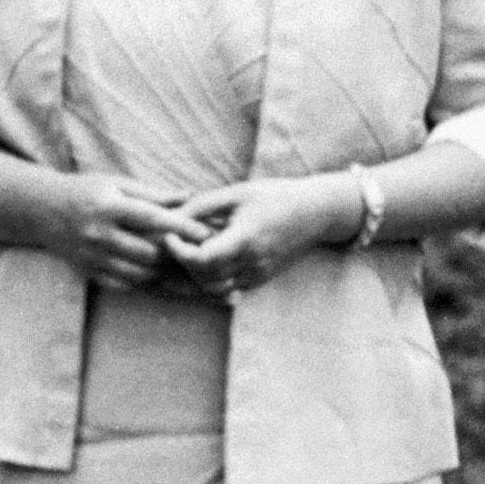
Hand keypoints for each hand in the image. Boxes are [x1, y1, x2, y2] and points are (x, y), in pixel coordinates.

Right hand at [38, 171, 203, 290]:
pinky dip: (145, 282)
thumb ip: (153, 194)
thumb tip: (190, 196)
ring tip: (182, 268)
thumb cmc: (85, 191)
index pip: (151, 218)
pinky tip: (159, 277)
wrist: (42, 210)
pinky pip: (124, 285)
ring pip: (140, 274)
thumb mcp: (116, 183)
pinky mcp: (89, 272)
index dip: (182, 227)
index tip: (206, 232)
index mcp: (108, 206)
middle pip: (149, 252)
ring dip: (164, 272)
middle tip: (198, 254)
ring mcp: (92, 256)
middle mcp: (99, 233)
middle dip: (176, 255)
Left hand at [160, 175, 356, 296]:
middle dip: (183, 264)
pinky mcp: (261, 280)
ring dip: (195, 276)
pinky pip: (228, 288)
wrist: (315, 212)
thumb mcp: (236, 193)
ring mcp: (258, 275)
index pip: (203, 259)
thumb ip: (202, 205)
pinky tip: (203, 261)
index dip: (180, 252)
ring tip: (188, 252)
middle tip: (173, 243)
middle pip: (204, 278)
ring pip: (215, 290)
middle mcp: (253, 263)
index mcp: (245, 239)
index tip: (169, 236)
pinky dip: (211, 280)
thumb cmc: (274, 196)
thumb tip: (170, 215)